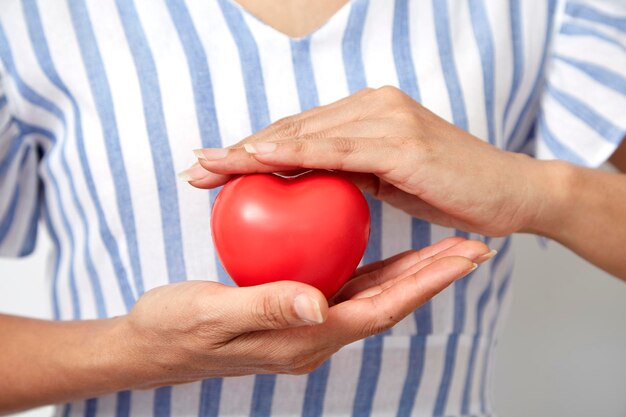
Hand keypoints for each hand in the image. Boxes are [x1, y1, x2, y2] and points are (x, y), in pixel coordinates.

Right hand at [119, 237, 490, 387]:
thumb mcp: (212, 315)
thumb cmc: (176, 329)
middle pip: (389, 301)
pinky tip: (380, 247)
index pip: (381, 309)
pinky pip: (343, 285)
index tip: (463, 258)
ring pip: (372, 294)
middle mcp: (315, 333)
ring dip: (411, 271)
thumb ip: (265, 308)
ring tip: (443, 245)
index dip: (425, 283)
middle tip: (472, 246)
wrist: (152, 346)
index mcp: (305, 337)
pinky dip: (371, 267)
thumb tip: (318, 301)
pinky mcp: (293, 310)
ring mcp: (306, 322)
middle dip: (433, 275)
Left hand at [181, 86, 544, 236]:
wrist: (512, 193)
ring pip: (306, 134)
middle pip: (292, 127)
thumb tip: (313, 181)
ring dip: (254, 150)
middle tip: (197, 166)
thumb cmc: (449, 188)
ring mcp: (386, 119)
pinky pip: (337, 150)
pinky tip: (258, 157)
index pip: (299, 130)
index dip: (254, 147)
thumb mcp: (389, 179)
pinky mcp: (400, 142)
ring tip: (211, 166)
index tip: (216, 166)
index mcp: (367, 114)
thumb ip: (350, 172)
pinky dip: (295, 153)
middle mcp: (372, 106)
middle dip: (240, 148)